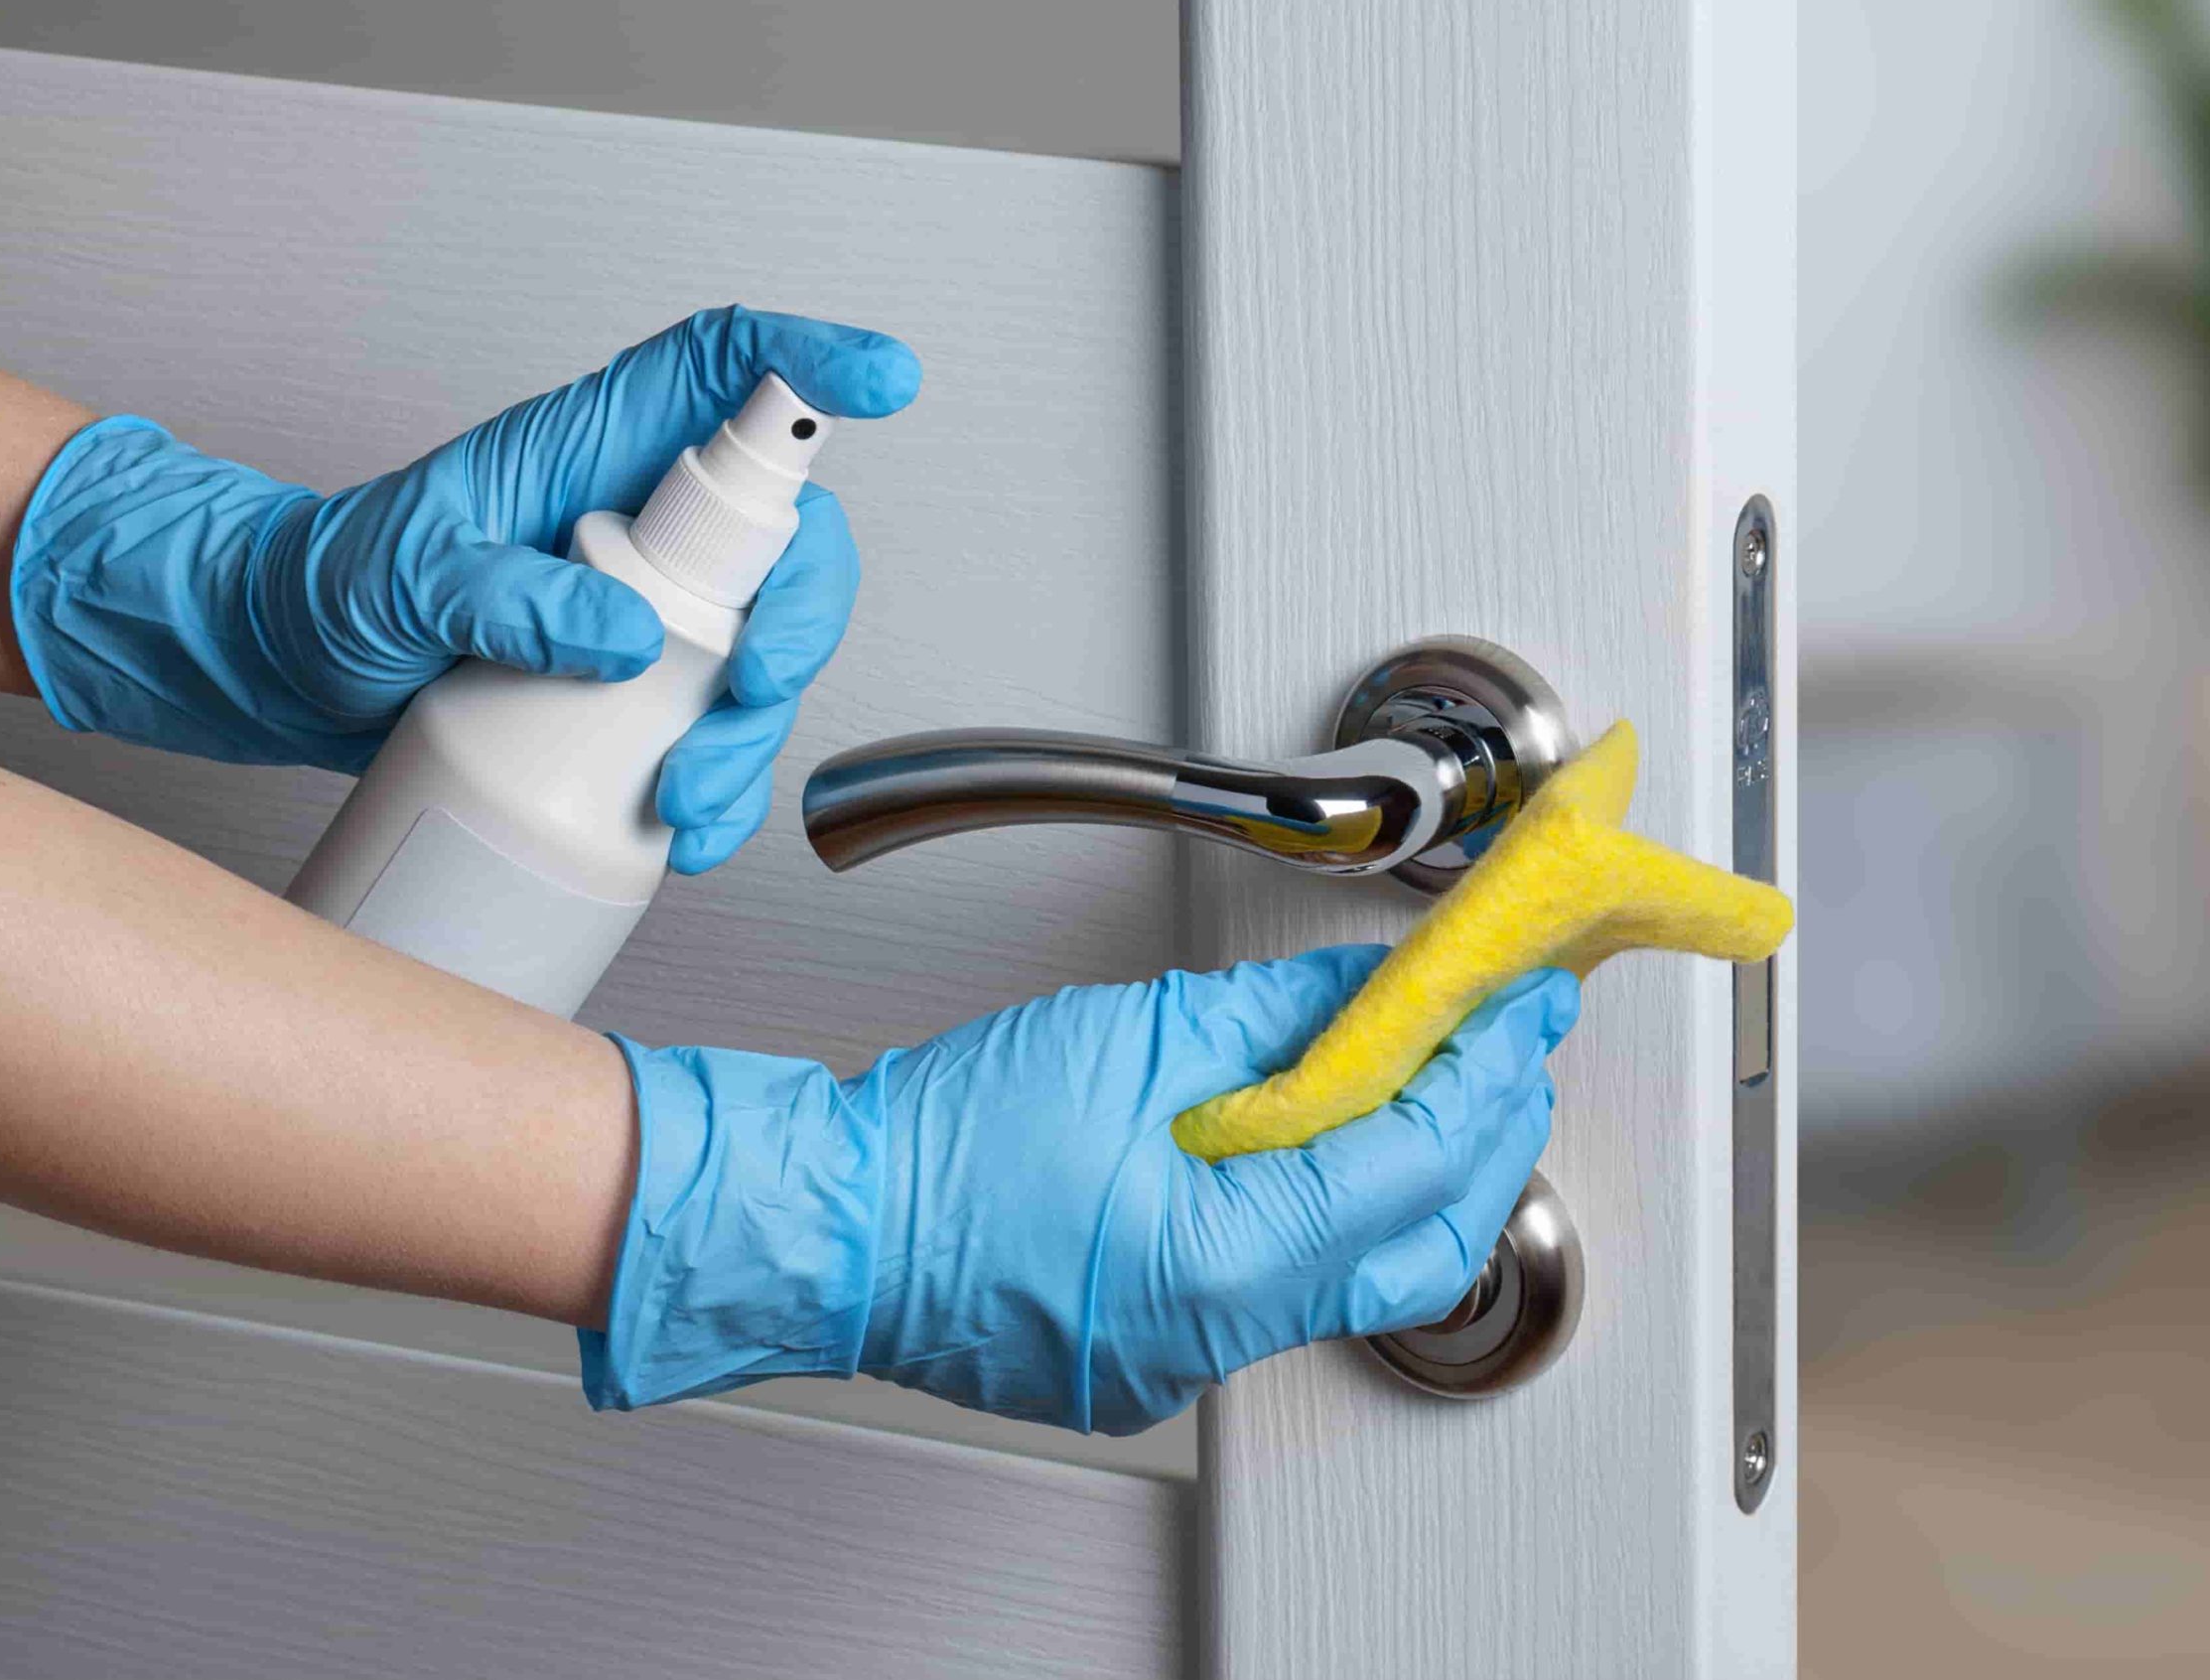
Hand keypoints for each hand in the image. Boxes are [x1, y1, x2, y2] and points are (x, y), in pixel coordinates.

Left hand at [10, 306, 920, 872]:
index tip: (877, 380)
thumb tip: (621, 634)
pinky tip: (684, 835)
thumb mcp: (397, 579)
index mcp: (589, 449)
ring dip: (755, 734)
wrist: (276, 670)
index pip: (721, 372)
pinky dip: (718, 788)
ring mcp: (644, 610)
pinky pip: (713, 730)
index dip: (808, 363)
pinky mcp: (632, 692)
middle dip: (800, 618)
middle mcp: (635, 521)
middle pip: (785, 540)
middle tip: (755, 685)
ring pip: (762, 651)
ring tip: (691, 801)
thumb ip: (505, 594)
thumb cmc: (325, 588)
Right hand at [584, 947, 1576, 1434]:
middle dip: (1485, 1135)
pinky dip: (1330, 1213)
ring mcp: (1189, 1360)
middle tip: (1510, 1042)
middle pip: (1423, 1245)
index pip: (1414, 1163)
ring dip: (1415, 1177)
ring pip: (1362, 1276)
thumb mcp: (1128, 1039)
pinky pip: (1284, 1290)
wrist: (829, 1224)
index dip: (1485, 1072)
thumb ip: (1276, 1019)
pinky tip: (1328, 1145)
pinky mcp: (1157, 1354)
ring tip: (1436, 1080)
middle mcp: (1222, 1335)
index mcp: (1226, 1260)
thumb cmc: (939, 1143)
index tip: (1523, 1004)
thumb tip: (1372, 993)